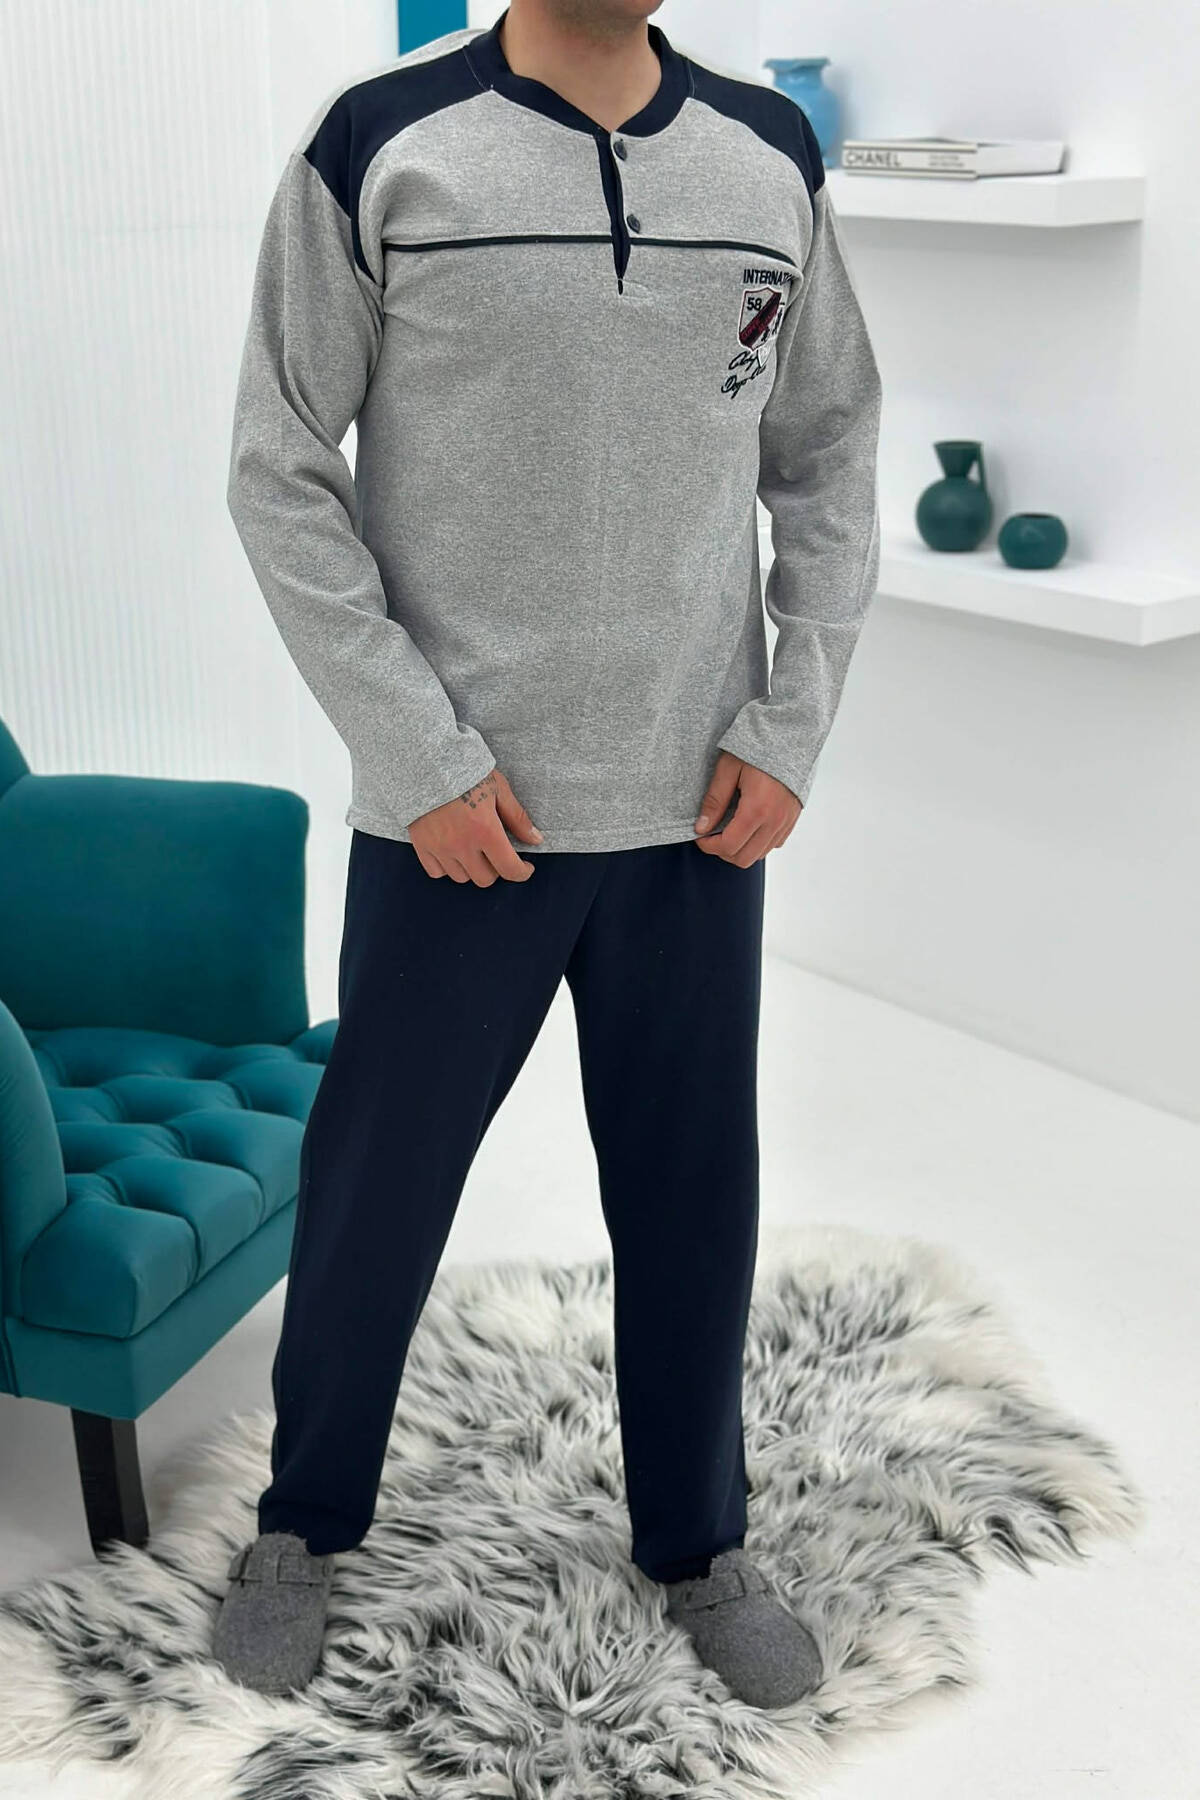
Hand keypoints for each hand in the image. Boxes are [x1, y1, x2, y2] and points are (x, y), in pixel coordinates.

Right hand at [410, 766, 542, 884]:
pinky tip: (453, 851)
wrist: (426, 761)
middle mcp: (462, 844)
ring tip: (473, 849)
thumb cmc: (465, 771)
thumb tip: (535, 839)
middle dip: (496, 869)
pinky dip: (447, 867)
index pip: (509, 869)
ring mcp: (439, 847)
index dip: (522, 872)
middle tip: (497, 853)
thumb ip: (517, 817)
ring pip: (461, 877)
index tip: (525, 867)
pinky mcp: (421, 846)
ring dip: (472, 868)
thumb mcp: (498, 788)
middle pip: (485, 878)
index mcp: (485, 830)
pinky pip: (437, 872)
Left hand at [693, 752, 801, 865]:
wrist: (790, 735)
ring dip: (740, 848)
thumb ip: (714, 800)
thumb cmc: (758, 747)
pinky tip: (747, 826)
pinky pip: (774, 844)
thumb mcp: (729, 768)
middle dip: (723, 851)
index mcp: (757, 809)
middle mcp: (775, 821)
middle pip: (744, 858)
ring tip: (728, 829)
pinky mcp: (792, 819)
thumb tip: (701, 827)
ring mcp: (786, 822)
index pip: (729, 845)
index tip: (700, 836)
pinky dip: (757, 843)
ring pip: (759, 854)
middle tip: (711, 835)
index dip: (709, 846)